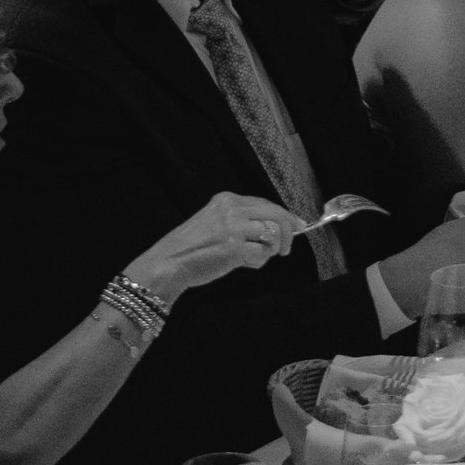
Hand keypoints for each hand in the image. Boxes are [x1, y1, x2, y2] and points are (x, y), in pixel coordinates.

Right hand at [131, 190, 301, 301]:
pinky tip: (245, 264)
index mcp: (227, 200)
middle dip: (289, 233)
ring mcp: (233, 228)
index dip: (285, 216)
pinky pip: (262, 254)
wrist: (167, 264)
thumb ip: (242, 219)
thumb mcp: (215, 221)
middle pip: (277, 215)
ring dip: (272, 249)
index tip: (297, 226)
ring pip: (274, 233)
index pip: (267, 203)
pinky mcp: (233, 248)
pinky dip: (258, 262)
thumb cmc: (191, 248)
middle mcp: (231, 209)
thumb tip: (279, 226)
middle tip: (286, 249)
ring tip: (258, 257)